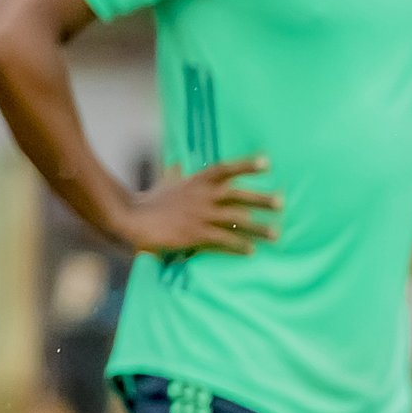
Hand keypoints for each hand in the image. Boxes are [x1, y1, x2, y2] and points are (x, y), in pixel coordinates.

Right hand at [121, 157, 279, 255]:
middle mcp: (202, 196)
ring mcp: (200, 215)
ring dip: (258, 228)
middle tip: (282, 204)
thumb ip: (175, 175)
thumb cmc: (149, 202)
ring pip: (237, 220)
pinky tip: (251, 251)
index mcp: (196, 181)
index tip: (267, 162)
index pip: (225, 169)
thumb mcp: (164, 184)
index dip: (246, 165)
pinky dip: (239, 245)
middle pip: (238, 194)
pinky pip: (223, 239)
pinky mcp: (195, 234)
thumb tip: (177, 165)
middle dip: (261, 199)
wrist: (130, 219)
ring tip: (276, 235)